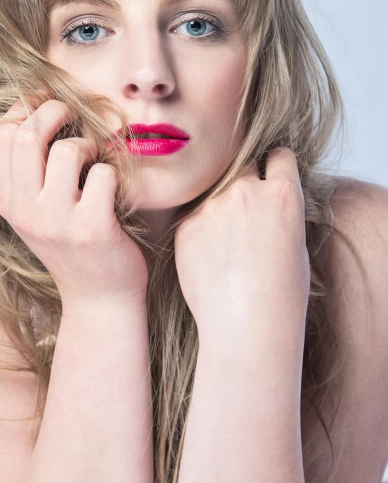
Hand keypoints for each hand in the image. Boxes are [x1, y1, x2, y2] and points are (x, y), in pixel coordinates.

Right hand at [0, 98, 148, 308]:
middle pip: (29, 134)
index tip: (47, 102)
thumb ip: (30, 170)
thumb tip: (41, 107)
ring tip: (96, 163)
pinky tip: (112, 191)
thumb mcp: (37, 212)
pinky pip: (104, 174)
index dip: (27, 107)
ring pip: (69, 150)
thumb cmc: (73, 245)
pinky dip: (113, 173)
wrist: (98, 299)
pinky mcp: (91, 229)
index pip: (3, 134)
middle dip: (57, 111)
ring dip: (90, 145)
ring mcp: (56, 222)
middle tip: (76, 117)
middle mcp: (25, 211)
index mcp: (7, 201)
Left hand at [174, 148, 309, 364]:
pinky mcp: (186, 226)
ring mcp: (212, 207)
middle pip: (242, 166)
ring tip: (227, 248)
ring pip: (214, 192)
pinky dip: (201, 231)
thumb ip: (278, 210)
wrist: (246, 326)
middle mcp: (247, 191)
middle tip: (243, 211)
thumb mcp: (297, 244)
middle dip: (244, 181)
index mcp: (283, 195)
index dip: (275, 167)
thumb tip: (265, 197)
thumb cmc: (281, 295)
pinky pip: (195, 217)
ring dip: (219, 207)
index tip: (270, 177)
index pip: (279, 156)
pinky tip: (211, 261)